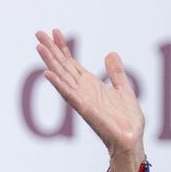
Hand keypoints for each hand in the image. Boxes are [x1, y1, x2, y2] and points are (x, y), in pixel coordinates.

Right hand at [35, 29, 146, 171]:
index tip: (55, 31)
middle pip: (63, 66)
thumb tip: (110, 53)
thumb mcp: (123, 89)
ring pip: (63, 78)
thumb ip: (116, 73)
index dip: (63, 48)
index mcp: (91, 85)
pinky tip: (48, 74)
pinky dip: (59, 85)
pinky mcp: (86, 111)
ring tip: (39, 47)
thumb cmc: (127, 120)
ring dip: (50, 62)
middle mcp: (83, 91)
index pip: (72, 63)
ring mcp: (82, 100)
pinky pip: (70, 96)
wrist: (132, 140)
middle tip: (38, 32)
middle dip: (51, 50)